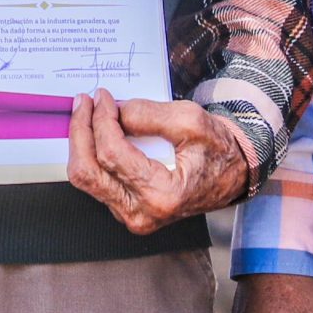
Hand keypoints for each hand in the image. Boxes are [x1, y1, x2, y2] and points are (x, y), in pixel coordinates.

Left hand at [65, 89, 253, 233]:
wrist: (232, 174)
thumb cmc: (217, 148)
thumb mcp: (189, 120)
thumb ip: (147, 115)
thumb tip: (112, 110)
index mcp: (162, 195)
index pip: (111, 154)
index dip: (100, 120)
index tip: (100, 96)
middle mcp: (143, 214)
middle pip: (88, 173)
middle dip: (80, 132)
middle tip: (84, 102)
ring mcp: (133, 217)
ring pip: (87, 180)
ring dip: (82, 143)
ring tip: (87, 113)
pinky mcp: (128, 211)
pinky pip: (97, 183)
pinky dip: (91, 155)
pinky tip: (96, 133)